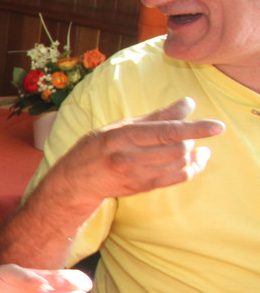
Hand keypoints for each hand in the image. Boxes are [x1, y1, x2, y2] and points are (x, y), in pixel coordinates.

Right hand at [51, 97, 223, 205]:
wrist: (75, 182)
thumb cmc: (96, 148)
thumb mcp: (120, 126)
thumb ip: (156, 116)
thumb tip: (188, 104)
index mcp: (122, 137)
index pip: (166, 132)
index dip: (195, 129)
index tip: (218, 127)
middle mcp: (129, 158)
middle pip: (177, 149)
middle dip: (190, 139)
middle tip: (186, 132)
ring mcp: (137, 176)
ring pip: (179, 163)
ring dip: (190, 152)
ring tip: (187, 143)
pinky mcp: (143, 188)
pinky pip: (177, 178)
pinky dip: (193, 167)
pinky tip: (197, 158)